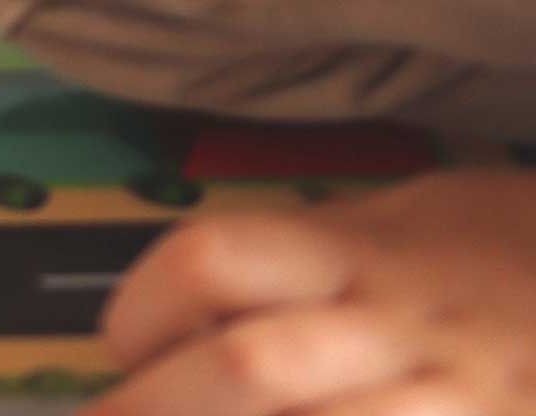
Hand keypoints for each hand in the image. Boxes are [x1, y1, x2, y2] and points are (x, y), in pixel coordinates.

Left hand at [95, 168, 535, 412]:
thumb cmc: (500, 252)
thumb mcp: (404, 220)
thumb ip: (309, 256)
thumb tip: (194, 295)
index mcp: (357, 255)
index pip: (216, 258)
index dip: (145, 304)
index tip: (119, 344)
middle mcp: (397, 330)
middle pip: (251, 366)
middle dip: (158, 409)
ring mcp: (457, 405)